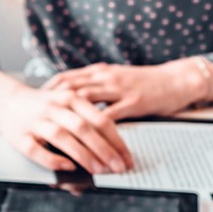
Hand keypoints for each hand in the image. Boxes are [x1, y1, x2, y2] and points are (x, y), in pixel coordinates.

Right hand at [0, 72, 133, 174]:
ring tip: (99, 170)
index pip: (100, 119)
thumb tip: (113, 151)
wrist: (6, 100)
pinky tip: (67, 167)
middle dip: (105, 150)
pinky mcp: (20, 136)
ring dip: (83, 155)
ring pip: (62, 137)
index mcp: (71, 98)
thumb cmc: (44, 107)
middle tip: (118, 168)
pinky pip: (36, 149)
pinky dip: (53, 159)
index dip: (117, 141)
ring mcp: (36, 121)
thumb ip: (89, 121)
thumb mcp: (69, 105)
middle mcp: (54, 107)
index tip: (127, 159)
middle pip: (84, 128)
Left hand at [45, 58, 212, 119]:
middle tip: (39, 119)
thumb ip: (99, 84)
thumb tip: (79, 95)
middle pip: (71, 90)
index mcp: (101, 71)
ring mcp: (119, 89)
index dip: (49, 90)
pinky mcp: (132, 103)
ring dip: (71, 120)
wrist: (176, 79)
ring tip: (56, 134)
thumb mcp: (118, 77)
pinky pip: (109, 117)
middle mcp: (106, 77)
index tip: (36, 101)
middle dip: (53, 106)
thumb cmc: (148, 81)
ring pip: (87, 104)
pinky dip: (94, 130)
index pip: (67, 78)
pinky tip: (85, 141)